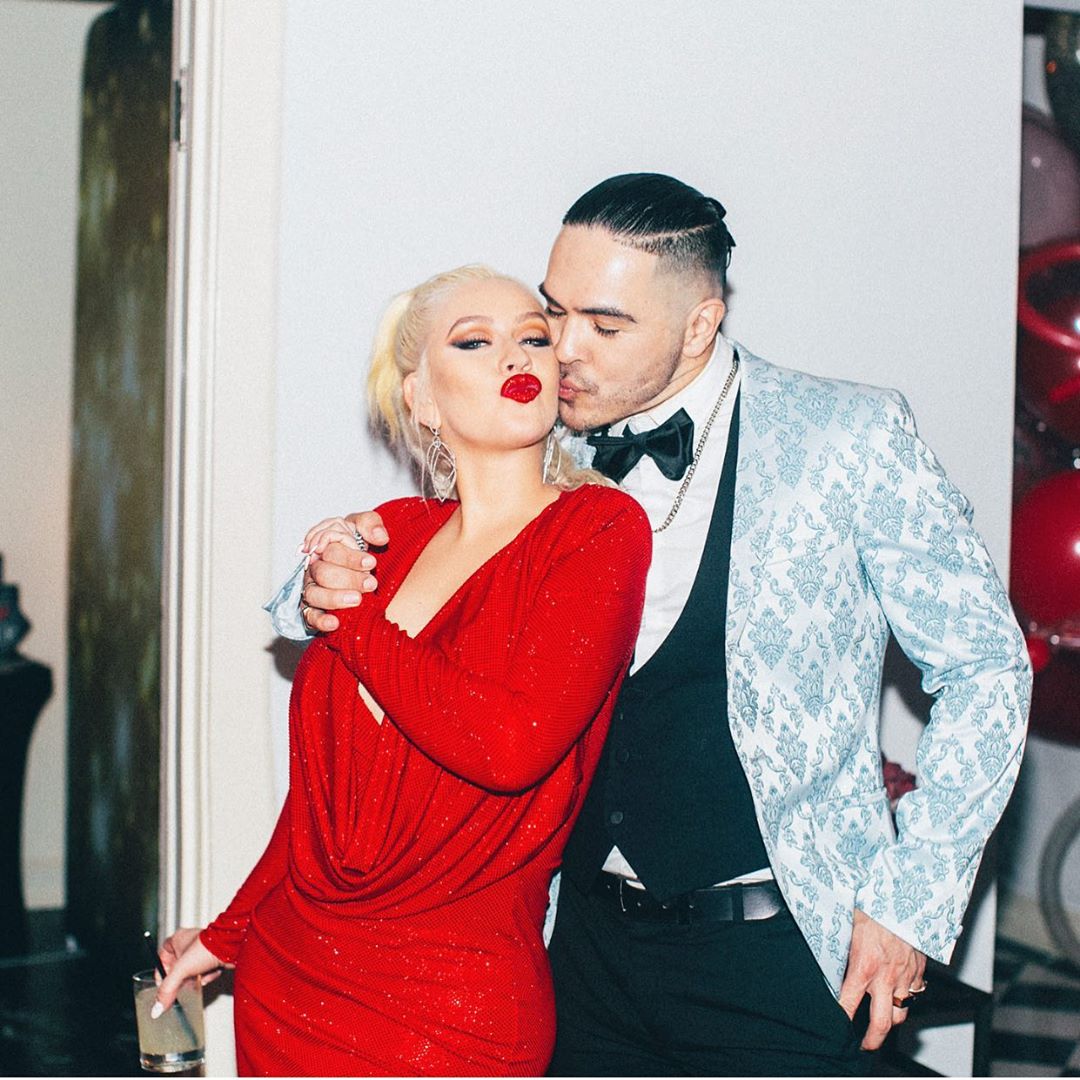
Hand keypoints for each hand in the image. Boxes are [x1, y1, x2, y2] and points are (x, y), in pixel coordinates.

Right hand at [152, 928, 226, 1017]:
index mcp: (177, 939)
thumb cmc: (208, 948)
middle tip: (183, 984)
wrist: (233, 946)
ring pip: (192, 971)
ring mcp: (202, 949)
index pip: (161, 957)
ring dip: (196, 978)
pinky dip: (208, 975)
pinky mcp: (214, 955)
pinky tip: (211, 974)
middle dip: (183, 978)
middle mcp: (189, 942)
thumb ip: (167, 990)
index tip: (162, 985)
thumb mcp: (181, 971)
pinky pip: (205, 971)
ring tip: (200, 977)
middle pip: (178, 967)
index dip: (161, 972)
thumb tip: (157, 1008)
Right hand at [299, 511, 387, 631]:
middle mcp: (315, 567)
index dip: (351, 557)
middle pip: (323, 572)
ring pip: (314, 594)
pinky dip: (320, 621)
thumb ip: (371, 523)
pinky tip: (335, 623)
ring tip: (358, 599)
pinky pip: (310, 617)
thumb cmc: (356, 544)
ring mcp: (312, 588)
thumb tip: (380, 537)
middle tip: (371, 583)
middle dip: (349, 578)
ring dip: (336, 598)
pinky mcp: (313, 609)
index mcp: (324, 545)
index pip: (331, 549)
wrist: (355, 568)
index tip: (371, 562)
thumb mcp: (363, 526)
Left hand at [838, 908, 926, 1049]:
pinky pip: (915, 993)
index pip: (848, 1003)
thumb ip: (837, 946)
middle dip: (872, 1040)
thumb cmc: (872, 904)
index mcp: (864, 965)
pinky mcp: (920, 970)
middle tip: (864, 1045)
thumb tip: (823, 956)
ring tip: (881, 1020)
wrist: (904, 894)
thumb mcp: (845, 924)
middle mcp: (886, 976)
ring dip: (891, 1019)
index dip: (840, 1018)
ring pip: (901, 1012)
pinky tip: (897, 992)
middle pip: (882, 1023)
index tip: (835, 1026)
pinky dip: (907, 997)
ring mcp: (906, 975)